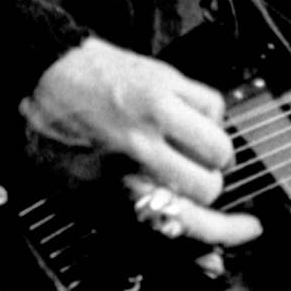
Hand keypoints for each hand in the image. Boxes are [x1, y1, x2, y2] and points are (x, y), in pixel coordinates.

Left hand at [27, 36, 262, 245]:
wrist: (50, 67)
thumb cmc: (58, 122)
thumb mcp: (81, 175)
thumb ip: (126, 196)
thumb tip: (165, 214)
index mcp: (130, 155)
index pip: (194, 192)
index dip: (221, 217)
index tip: (241, 224)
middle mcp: (153, 126)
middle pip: (213, 168)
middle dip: (209, 183)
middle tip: (193, 182)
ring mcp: (165, 96)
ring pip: (219, 136)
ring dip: (212, 151)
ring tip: (192, 152)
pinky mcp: (169, 75)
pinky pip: (213, 103)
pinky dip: (210, 118)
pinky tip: (189, 123)